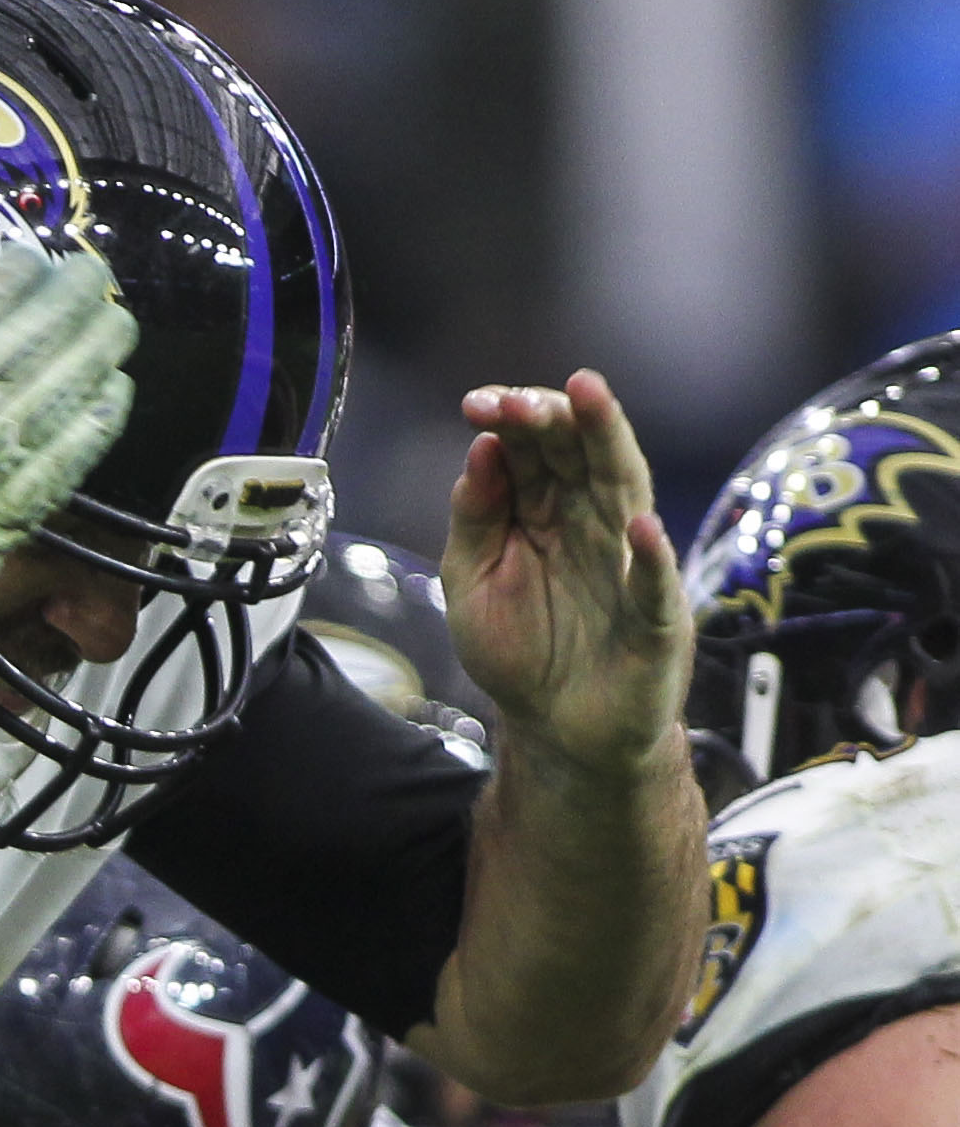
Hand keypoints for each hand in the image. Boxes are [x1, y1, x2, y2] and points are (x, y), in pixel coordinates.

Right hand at [0, 243, 134, 692]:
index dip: (10, 278)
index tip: (31, 260)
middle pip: (19, 345)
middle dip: (66, 303)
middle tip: (91, 276)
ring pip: (49, 400)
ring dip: (93, 356)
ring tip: (114, 325)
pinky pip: (54, 470)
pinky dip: (90, 431)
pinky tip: (111, 398)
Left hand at [443, 369, 691, 773]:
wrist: (558, 728)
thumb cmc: (521, 648)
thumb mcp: (472, 581)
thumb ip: (475, 518)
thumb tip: (480, 449)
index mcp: (547, 509)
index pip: (536, 446)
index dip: (510, 418)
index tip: (476, 403)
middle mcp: (593, 522)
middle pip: (580, 452)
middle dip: (552, 418)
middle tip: (519, 398)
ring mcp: (628, 562)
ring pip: (624, 491)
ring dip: (609, 444)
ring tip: (590, 398)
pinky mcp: (655, 617)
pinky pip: (655, 584)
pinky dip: (650, 558)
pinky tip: (639, 530)